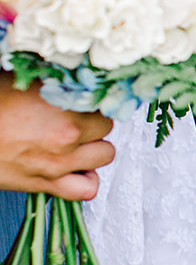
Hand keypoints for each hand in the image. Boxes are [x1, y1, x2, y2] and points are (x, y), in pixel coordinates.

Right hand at [0, 76, 113, 197]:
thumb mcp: (21, 82)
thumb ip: (52, 80)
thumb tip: (70, 75)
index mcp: (61, 105)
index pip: (102, 99)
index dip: (91, 98)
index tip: (82, 99)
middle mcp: (66, 135)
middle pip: (106, 126)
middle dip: (94, 122)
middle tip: (77, 119)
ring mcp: (59, 163)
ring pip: (105, 155)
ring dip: (94, 147)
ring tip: (78, 142)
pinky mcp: (46, 185)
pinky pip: (87, 190)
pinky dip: (86, 180)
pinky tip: (76, 169)